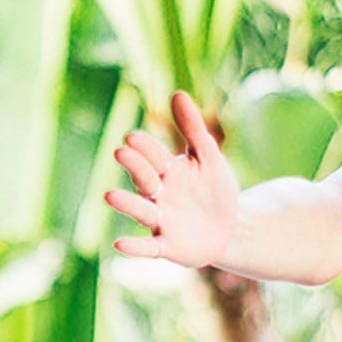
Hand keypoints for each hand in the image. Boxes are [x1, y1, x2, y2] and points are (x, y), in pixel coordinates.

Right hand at [106, 91, 239, 267]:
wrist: (232, 229)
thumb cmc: (215, 191)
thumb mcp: (209, 157)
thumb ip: (193, 128)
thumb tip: (177, 93)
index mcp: (167, 171)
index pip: (153, 157)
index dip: (144, 148)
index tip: (132, 137)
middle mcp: (159, 195)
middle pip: (144, 179)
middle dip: (135, 167)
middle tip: (122, 152)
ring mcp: (161, 221)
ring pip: (141, 211)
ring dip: (126, 204)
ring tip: (109, 195)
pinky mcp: (167, 246)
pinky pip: (148, 248)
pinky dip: (134, 248)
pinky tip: (118, 245)